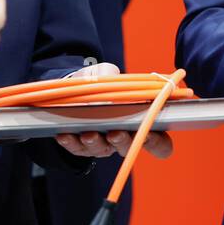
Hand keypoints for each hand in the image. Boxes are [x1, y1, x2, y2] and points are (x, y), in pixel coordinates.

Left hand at [53, 62, 173, 159]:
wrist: (75, 89)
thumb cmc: (101, 83)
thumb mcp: (108, 74)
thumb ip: (112, 75)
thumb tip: (111, 79)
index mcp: (141, 123)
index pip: (159, 143)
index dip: (157, 142)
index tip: (149, 134)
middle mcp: (125, 137)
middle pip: (129, 148)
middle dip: (122, 142)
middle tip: (115, 133)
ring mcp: (104, 144)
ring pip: (103, 150)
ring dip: (96, 143)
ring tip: (88, 134)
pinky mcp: (83, 147)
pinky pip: (78, 149)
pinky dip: (71, 142)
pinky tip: (65, 134)